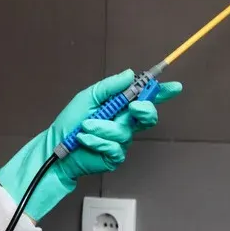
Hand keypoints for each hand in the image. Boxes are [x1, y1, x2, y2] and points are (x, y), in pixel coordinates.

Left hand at [0, 72, 182, 219]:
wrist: (55, 147)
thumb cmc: (69, 122)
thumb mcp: (88, 98)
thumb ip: (109, 87)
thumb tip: (130, 74)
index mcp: (121, 107)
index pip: (146, 98)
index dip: (161, 93)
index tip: (174, 87)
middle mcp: (125, 123)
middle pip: (148, 116)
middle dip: (144, 110)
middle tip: (133, 107)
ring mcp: (121, 141)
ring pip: (125, 132)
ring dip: (103, 128)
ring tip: (84, 127)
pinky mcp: (114, 157)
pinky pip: (115, 148)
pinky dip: (98, 141)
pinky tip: (84, 140)